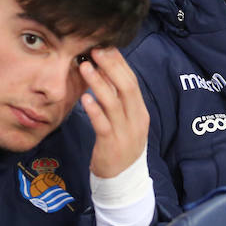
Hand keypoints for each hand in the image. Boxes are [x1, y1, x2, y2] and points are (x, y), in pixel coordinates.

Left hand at [79, 47, 148, 179]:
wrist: (123, 180)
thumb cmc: (120, 146)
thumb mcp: (124, 121)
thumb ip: (116, 100)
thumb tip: (103, 73)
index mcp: (140, 111)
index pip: (132, 81)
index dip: (119, 63)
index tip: (106, 46)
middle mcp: (136, 119)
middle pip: (127, 87)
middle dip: (111, 67)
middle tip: (95, 50)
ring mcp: (125, 133)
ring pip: (113, 103)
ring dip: (98, 83)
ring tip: (85, 67)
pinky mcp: (111, 145)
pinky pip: (103, 125)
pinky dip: (94, 110)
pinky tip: (85, 98)